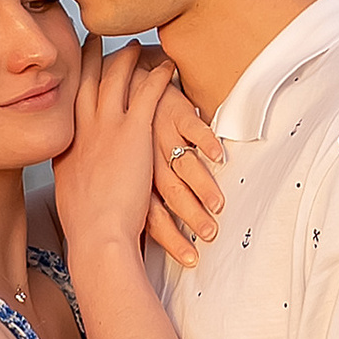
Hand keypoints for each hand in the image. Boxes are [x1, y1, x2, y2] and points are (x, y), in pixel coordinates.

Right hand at [49, 34, 173, 272]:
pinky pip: (147, 94)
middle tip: (94, 36)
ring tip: (136, 44)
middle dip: (90, 57)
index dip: (71, 81)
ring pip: (116, 80)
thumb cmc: (87, 227)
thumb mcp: (72, 195)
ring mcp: (107, 128)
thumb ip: (75, 177)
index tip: (73, 65)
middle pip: (85, 82)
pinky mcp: (133, 133)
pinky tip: (167, 66)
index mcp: (68, 146)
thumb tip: (76, 179)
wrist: (97, 235)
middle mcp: (83, 130)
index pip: (68, 103)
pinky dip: (158, 77)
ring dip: (127, 59)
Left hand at [143, 62, 224, 269]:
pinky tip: (220, 157)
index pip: (150, 214)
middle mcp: (144, 157)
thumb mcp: (119, 164)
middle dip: (190, 217)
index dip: (170, 238)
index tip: (190, 259)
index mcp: (130, 175)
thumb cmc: (125, 126)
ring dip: (202, 186)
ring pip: (182, 165)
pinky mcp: (174, 110)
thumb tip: (139, 235)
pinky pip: (192, 127)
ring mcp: (159, 134)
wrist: (124, 79)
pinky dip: (206, 142)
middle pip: (169, 194)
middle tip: (208, 236)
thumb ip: (130, 196)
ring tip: (218, 206)